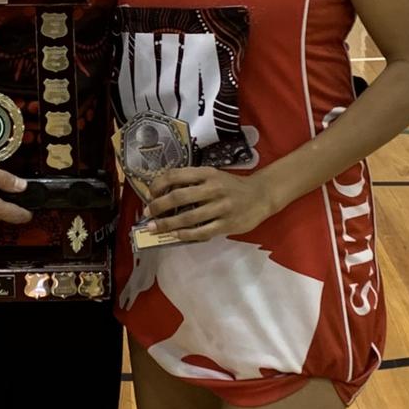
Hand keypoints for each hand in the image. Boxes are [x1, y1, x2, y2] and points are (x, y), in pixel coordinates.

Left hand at [145, 166, 272, 242]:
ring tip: (154, 228)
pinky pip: (202, 232)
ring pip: (188, 217)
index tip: (149, 194)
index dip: (159, 184)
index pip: (176, 175)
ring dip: (167, 224)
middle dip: (158, 206)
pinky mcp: (227, 224)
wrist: (261, 195)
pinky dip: (186, 234)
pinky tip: (175, 235)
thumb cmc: (231, 186)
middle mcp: (213, 188)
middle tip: (147, 213)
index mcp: (206, 173)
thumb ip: (193, 181)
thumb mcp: (213, 176)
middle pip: (178, 197)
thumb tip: (163, 193)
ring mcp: (221, 207)